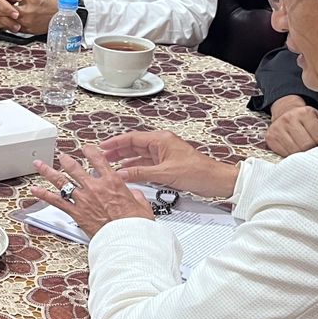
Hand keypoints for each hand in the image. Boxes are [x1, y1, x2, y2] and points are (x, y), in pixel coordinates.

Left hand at [29, 146, 153, 237]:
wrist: (126, 239)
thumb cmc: (134, 225)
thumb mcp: (142, 205)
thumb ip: (136, 195)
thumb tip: (134, 193)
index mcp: (112, 182)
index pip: (98, 160)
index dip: (90, 151)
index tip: (87, 149)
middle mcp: (94, 187)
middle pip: (75, 168)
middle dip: (67, 160)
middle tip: (62, 156)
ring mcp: (83, 199)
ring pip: (61, 181)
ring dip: (48, 171)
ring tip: (40, 165)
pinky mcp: (76, 213)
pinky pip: (56, 201)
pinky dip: (43, 195)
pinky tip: (34, 190)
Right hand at [100, 130, 239, 198]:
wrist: (215, 180)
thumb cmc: (198, 171)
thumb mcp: (165, 173)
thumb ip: (140, 174)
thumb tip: (122, 174)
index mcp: (161, 139)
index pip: (132, 138)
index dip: (115, 142)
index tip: (102, 146)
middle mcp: (162, 144)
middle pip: (134, 145)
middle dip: (117, 151)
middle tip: (103, 156)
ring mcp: (164, 154)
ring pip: (139, 155)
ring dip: (125, 160)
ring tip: (111, 165)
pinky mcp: (166, 164)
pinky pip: (146, 164)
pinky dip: (135, 168)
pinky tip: (127, 173)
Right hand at [264, 102, 317, 155]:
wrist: (285, 112)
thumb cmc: (307, 119)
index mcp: (305, 112)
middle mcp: (289, 118)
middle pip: (305, 145)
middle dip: (311, 149)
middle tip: (311, 146)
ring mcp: (277, 128)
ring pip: (294, 151)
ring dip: (301, 153)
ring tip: (302, 147)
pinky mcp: (270, 137)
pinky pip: (283, 153)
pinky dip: (290, 154)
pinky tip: (292, 148)